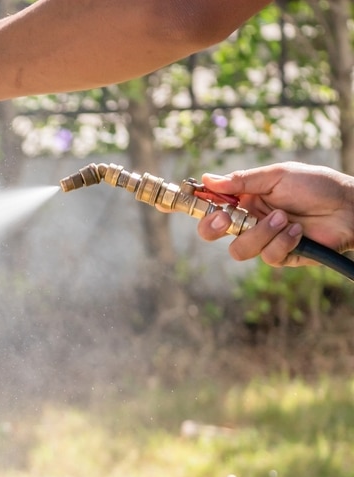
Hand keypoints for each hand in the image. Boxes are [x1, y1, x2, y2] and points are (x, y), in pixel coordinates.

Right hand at [196, 161, 353, 266]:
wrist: (349, 206)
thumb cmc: (316, 185)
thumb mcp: (277, 176)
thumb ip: (241, 181)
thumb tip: (207, 179)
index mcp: (244, 200)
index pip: (211, 206)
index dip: (197, 208)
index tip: (183, 205)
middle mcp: (249, 221)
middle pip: (212, 234)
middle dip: (213, 228)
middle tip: (225, 219)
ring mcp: (263, 240)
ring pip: (239, 249)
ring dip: (261, 233)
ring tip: (285, 218)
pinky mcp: (280, 256)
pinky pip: (267, 256)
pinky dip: (283, 242)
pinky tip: (298, 232)